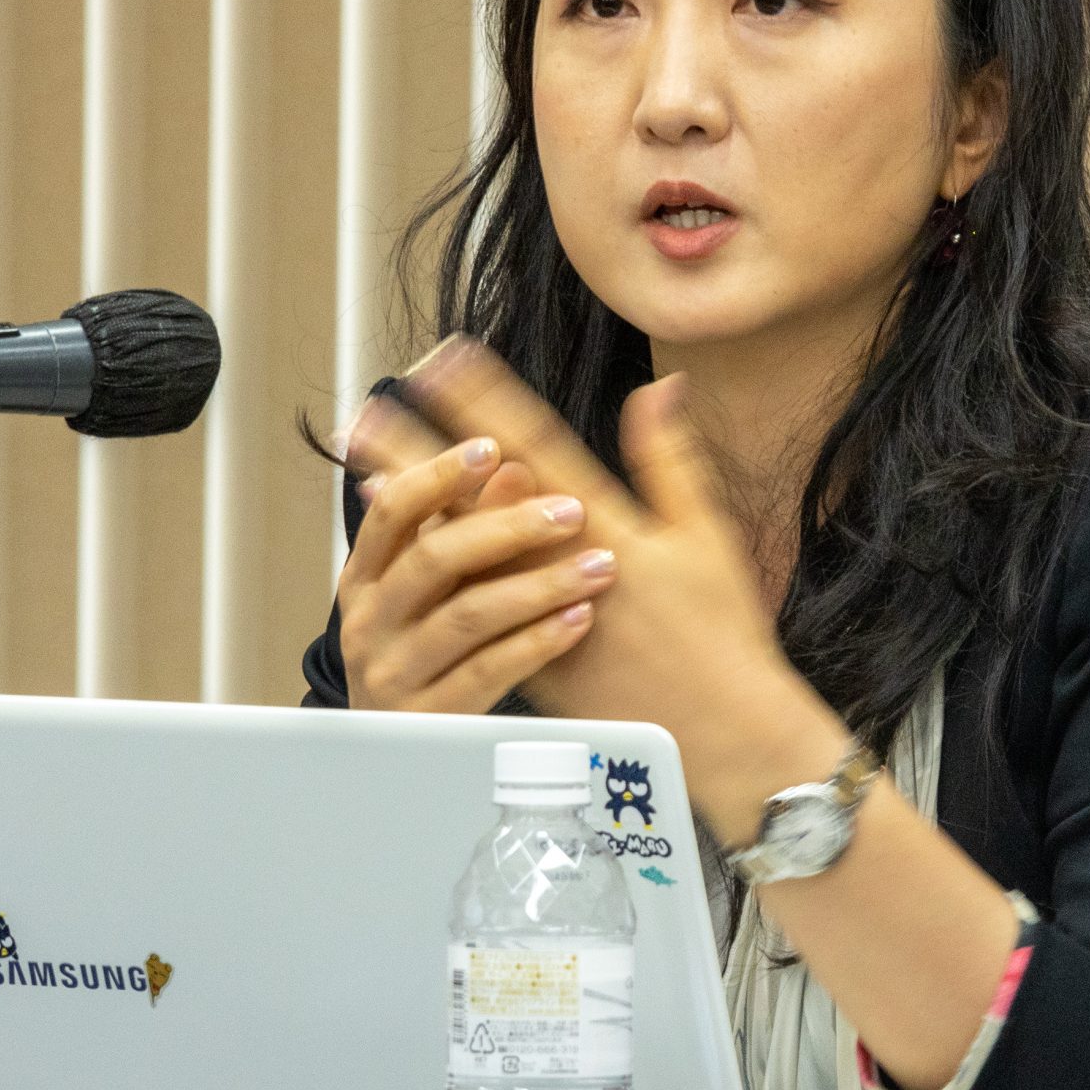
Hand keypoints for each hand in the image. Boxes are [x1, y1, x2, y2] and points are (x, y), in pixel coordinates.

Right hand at [333, 415, 618, 714]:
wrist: (398, 763)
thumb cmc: (428, 659)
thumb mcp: (439, 594)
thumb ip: (470, 531)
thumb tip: (514, 466)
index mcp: (364, 579)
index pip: (391, 512)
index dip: (439, 475)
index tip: (491, 448)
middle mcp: (367, 623)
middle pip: (433, 559)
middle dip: (508, 528)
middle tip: (571, 511)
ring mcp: (391, 674)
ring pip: (466, 616)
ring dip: (539, 585)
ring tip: (597, 567)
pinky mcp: (426, 720)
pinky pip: (487, 672)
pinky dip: (537, 641)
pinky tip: (578, 620)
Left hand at [390, 338, 855, 843]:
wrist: (722, 730)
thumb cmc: (721, 633)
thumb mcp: (707, 533)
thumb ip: (671, 458)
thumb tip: (660, 388)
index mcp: (609, 528)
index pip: (536, 448)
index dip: (487, 401)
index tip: (448, 360)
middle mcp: (563, 567)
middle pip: (480, 498)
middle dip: (423, 450)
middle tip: (371, 410)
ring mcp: (541, 617)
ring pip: (464, 553)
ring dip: (417, 510)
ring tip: (366, 471)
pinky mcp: (532, 663)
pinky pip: (467, 613)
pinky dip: (429, 578)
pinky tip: (397, 556)